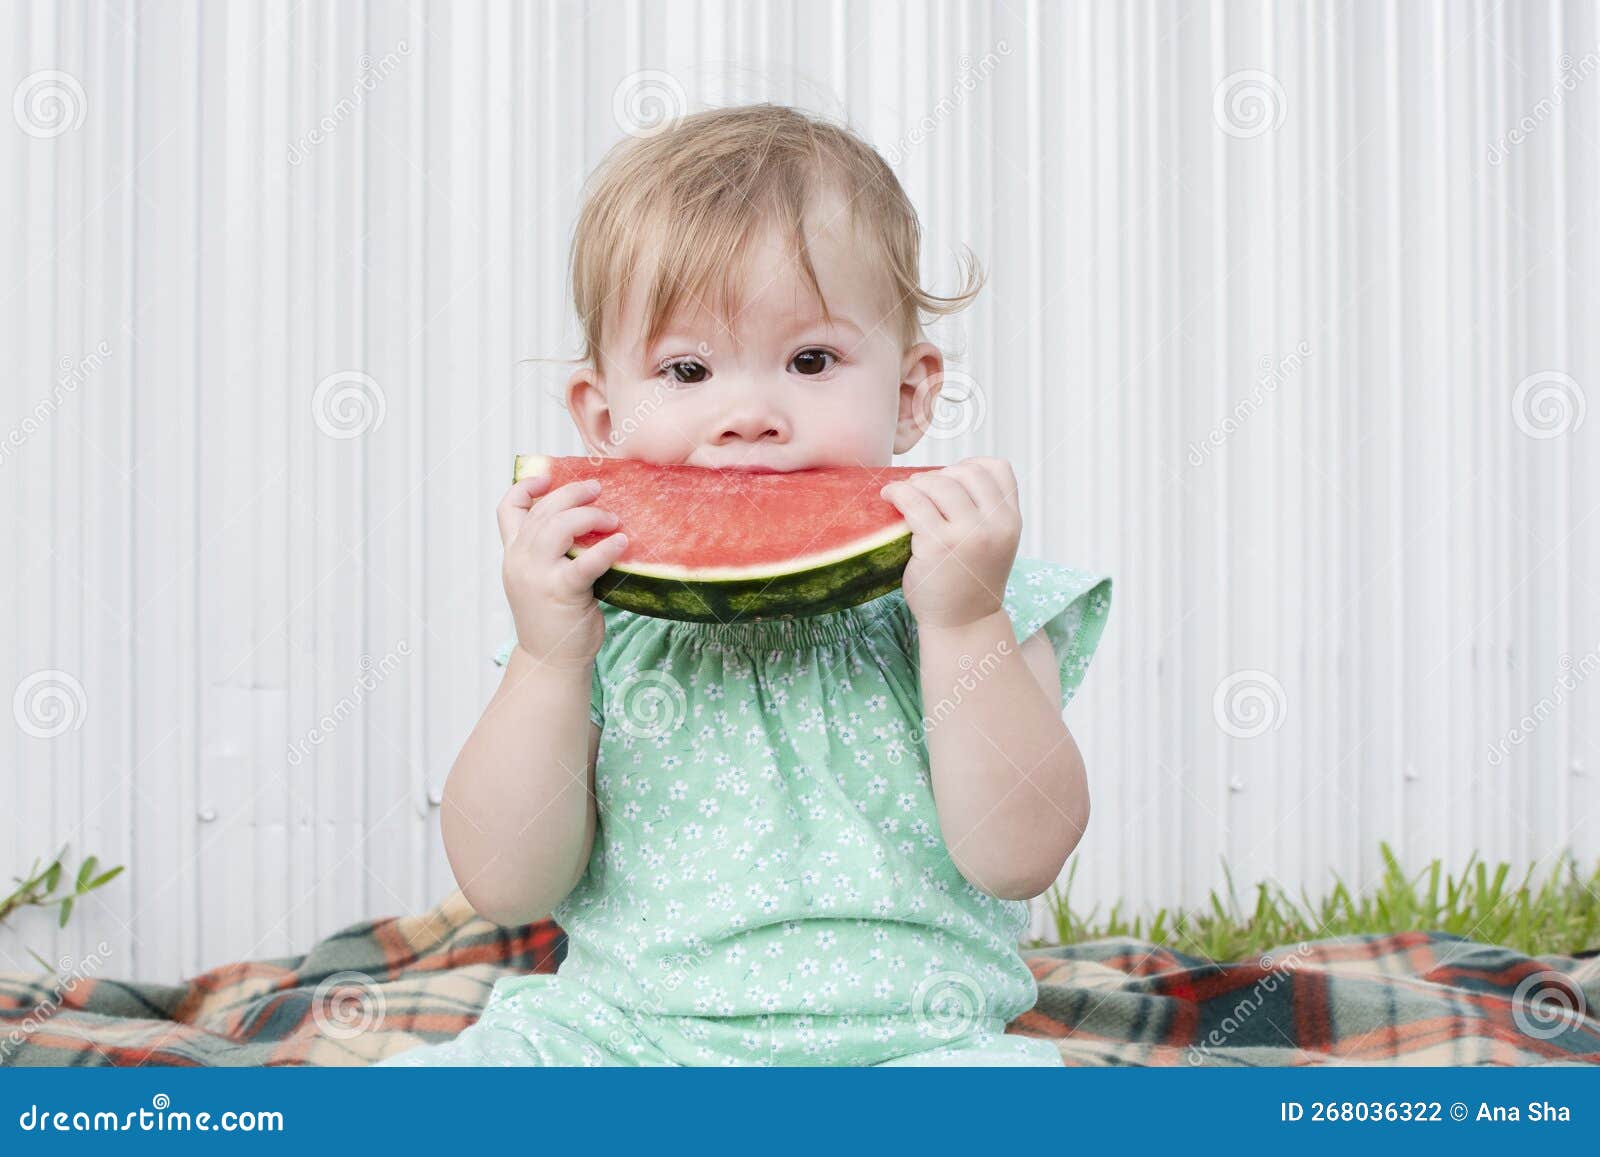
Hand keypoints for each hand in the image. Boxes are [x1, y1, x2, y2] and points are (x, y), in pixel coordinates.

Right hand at [497, 470, 628, 666]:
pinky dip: (606, 548)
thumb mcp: (543, 578)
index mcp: (514, 555)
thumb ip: (552, 552)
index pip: (508, 509)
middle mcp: (519, 561)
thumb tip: (588, 518)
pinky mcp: (561, 592)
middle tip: (598, 490)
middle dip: (572, 493)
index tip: (549, 476)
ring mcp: (537, 576)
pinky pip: (585, 561)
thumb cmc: (555, 618)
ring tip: (613, 520)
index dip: (526, 486)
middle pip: (542, 510)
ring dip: (590, 516)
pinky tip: (622, 543)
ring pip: (559, 526)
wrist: (551, 661)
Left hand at [880, 457, 1020, 630]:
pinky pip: (914, 501)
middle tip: (921, 489)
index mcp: (1011, 521)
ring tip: (905, 493)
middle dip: (939, 475)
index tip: (951, 477)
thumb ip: (985, 512)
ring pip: (940, 483)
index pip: (998, 469)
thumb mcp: (994, 544)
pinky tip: (889, 497)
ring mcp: (968, 535)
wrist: (963, 624)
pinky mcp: (938, 545)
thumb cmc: (970, 582)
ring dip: (917, 482)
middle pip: (965, 473)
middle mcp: (995, 525)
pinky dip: (898, 492)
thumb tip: (946, 474)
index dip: (971, 465)